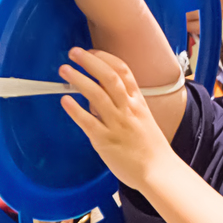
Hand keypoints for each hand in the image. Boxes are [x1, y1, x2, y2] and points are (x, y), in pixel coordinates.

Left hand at [58, 48, 173, 191]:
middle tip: (74, 52)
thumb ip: (123, 106)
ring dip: (79, 79)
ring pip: (97, 95)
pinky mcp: (105, 141)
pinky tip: (65, 101)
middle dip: (90, 62)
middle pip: (109, 77)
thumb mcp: (142, 118)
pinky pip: (88, 122)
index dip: (105, 58)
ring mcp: (117, 124)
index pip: (123, 71)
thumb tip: (97, 98)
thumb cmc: (150, 147)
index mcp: (138, 102)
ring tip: (64, 70)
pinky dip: (75, 110)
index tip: (91, 51)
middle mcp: (128, 109)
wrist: (158, 171)